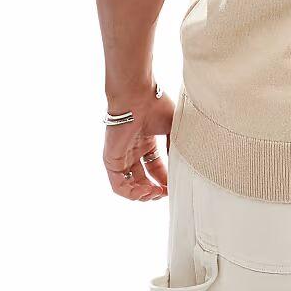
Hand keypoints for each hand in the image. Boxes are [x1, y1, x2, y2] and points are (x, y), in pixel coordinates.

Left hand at [103, 86, 175, 200]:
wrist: (137, 95)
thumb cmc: (156, 105)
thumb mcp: (173, 128)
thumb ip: (175, 147)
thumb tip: (179, 166)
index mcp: (146, 142)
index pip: (155, 168)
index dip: (165, 179)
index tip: (175, 186)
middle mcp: (133, 151)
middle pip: (142, 179)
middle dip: (155, 190)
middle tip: (166, 193)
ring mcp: (121, 156)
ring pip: (129, 186)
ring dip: (144, 195)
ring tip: (156, 193)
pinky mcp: (111, 160)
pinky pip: (118, 185)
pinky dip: (131, 193)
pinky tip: (146, 190)